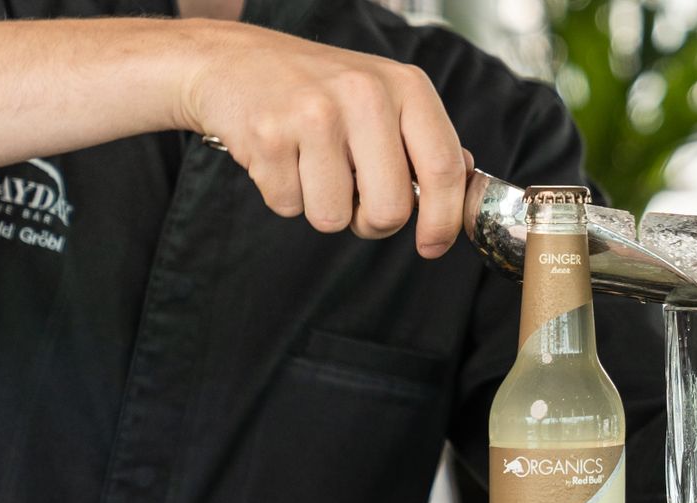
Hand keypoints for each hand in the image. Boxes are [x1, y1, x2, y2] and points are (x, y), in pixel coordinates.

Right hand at [177, 21, 467, 255]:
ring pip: (334, 218)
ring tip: (312, 166)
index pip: (444, 170)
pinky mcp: (268, 135)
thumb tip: (465, 182)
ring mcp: (314, 114)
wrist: (231, 62)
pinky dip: (285, 195)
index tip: (433, 246)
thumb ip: (425, 141)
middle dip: (373, 223)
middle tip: (355, 201)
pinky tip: (281, 157)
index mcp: (406, 86)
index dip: (444, 221)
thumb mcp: (384, 96)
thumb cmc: (317, 88)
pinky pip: (289, 207)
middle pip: (390, 210)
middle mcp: (365, 94)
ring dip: (323, 208)